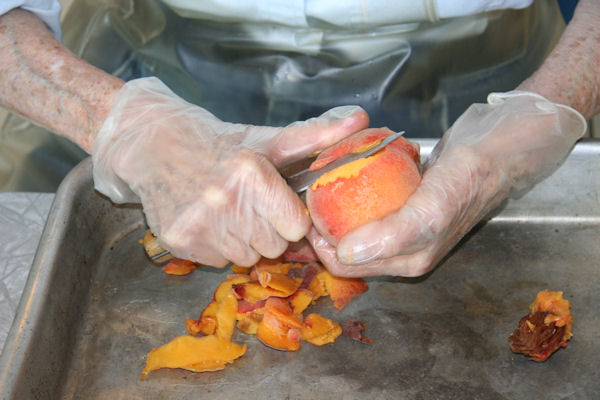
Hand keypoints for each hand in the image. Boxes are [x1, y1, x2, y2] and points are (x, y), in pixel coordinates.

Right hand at [92, 77, 368, 266]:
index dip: (288, 216)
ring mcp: (199, 225)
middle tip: (249, 205)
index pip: (296, 227)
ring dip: (243, 241)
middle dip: (268, 230)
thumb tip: (362, 120)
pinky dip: (217, 247)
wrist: (154, 145)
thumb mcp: (267, 140)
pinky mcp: (179, 242)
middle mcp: (224, 202)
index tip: (275, 202)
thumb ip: (315, 136)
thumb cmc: (220, 145)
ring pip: (247, 258)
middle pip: (273, 246)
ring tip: (227, 211)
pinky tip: (207, 221)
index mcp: (252, 174)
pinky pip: (219, 262)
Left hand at [308, 91, 585, 276]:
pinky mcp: (405, 201)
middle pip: (346, 244)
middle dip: (323, 224)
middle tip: (308, 193)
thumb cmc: (470, 178)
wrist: (499, 145)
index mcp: (409, 259)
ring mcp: (403, 224)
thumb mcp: (431, 209)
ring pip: (355, 221)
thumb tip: (347, 255)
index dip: (321, 244)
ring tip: (319, 180)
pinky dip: (353, 188)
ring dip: (334, 205)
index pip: (347, 264)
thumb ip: (392, 235)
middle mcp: (404, 248)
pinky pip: (368, 200)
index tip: (305, 213)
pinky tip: (344, 169)